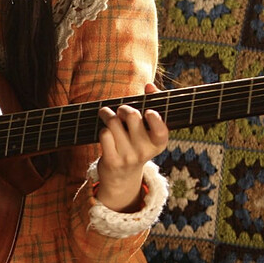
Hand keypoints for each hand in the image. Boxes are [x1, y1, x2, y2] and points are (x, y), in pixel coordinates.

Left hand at [95, 83, 168, 211]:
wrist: (122, 177)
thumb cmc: (135, 144)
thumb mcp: (147, 131)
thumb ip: (152, 105)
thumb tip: (150, 85)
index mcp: (158, 143)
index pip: (161, 131)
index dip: (155, 120)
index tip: (149, 112)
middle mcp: (145, 151)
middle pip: (132, 116)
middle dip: (124, 108)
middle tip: (121, 110)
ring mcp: (128, 157)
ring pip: (114, 122)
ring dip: (108, 115)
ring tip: (107, 115)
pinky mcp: (112, 161)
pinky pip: (104, 134)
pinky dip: (102, 129)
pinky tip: (106, 133)